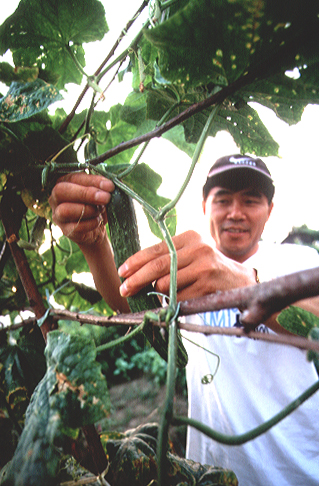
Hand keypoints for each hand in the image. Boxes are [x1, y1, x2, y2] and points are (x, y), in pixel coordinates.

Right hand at [49, 172, 114, 245]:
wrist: (96, 228)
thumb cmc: (96, 205)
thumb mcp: (100, 193)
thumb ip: (101, 188)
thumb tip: (108, 186)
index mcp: (63, 183)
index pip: (73, 178)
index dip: (92, 181)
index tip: (109, 186)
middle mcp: (56, 198)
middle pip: (61, 191)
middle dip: (86, 193)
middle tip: (106, 198)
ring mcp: (58, 216)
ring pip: (65, 210)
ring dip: (88, 209)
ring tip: (100, 210)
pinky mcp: (65, 230)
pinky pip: (75, 227)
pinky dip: (91, 223)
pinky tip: (98, 221)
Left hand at [118, 230, 255, 301]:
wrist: (239, 280)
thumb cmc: (208, 267)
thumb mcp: (191, 253)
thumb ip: (169, 257)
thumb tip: (135, 270)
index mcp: (190, 237)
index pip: (156, 249)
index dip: (136, 261)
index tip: (122, 271)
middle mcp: (198, 249)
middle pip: (158, 266)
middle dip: (137, 279)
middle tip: (124, 289)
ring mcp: (204, 267)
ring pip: (166, 284)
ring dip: (156, 293)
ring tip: (157, 294)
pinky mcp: (207, 286)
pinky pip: (178, 298)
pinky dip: (171, 302)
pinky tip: (173, 301)